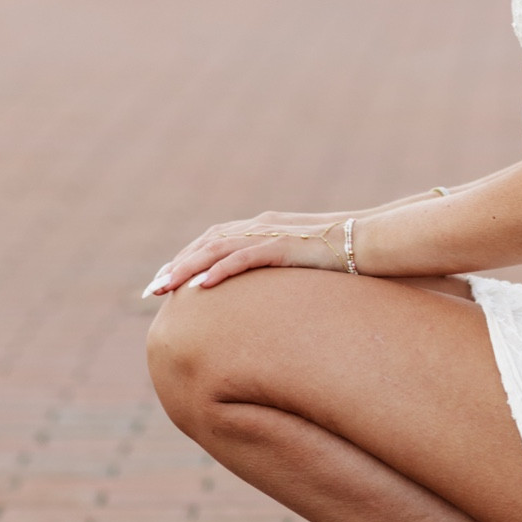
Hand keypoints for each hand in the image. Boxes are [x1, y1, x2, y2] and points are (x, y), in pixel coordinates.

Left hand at [142, 212, 347, 296]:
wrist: (370, 241)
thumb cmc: (339, 256)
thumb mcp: (298, 263)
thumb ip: (274, 269)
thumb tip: (258, 296)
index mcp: (260, 227)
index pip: (211, 241)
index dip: (184, 259)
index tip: (162, 282)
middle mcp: (260, 225)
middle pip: (206, 243)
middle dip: (176, 266)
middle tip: (151, 290)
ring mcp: (272, 234)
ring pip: (218, 249)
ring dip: (188, 268)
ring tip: (165, 288)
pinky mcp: (286, 246)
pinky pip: (246, 258)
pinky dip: (222, 270)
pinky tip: (203, 287)